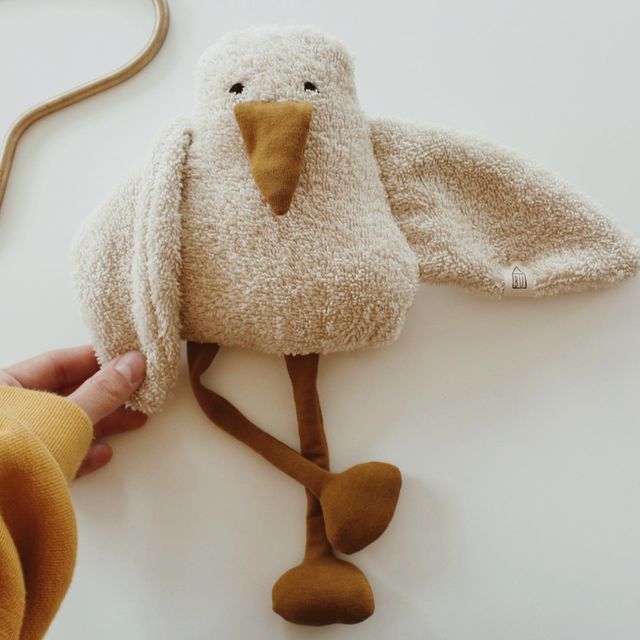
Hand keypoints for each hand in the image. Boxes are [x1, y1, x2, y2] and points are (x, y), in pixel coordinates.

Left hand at [0, 345, 146, 477]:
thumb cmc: (14, 453)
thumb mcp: (66, 415)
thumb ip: (102, 391)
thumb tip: (134, 364)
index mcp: (2, 387)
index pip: (56, 364)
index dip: (94, 360)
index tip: (126, 359)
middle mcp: (6, 414)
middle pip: (64, 396)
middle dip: (106, 395)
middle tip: (138, 389)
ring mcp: (14, 446)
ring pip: (64, 427)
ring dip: (102, 423)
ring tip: (135, 418)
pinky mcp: (22, 475)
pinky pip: (57, 456)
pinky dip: (82, 453)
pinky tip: (104, 453)